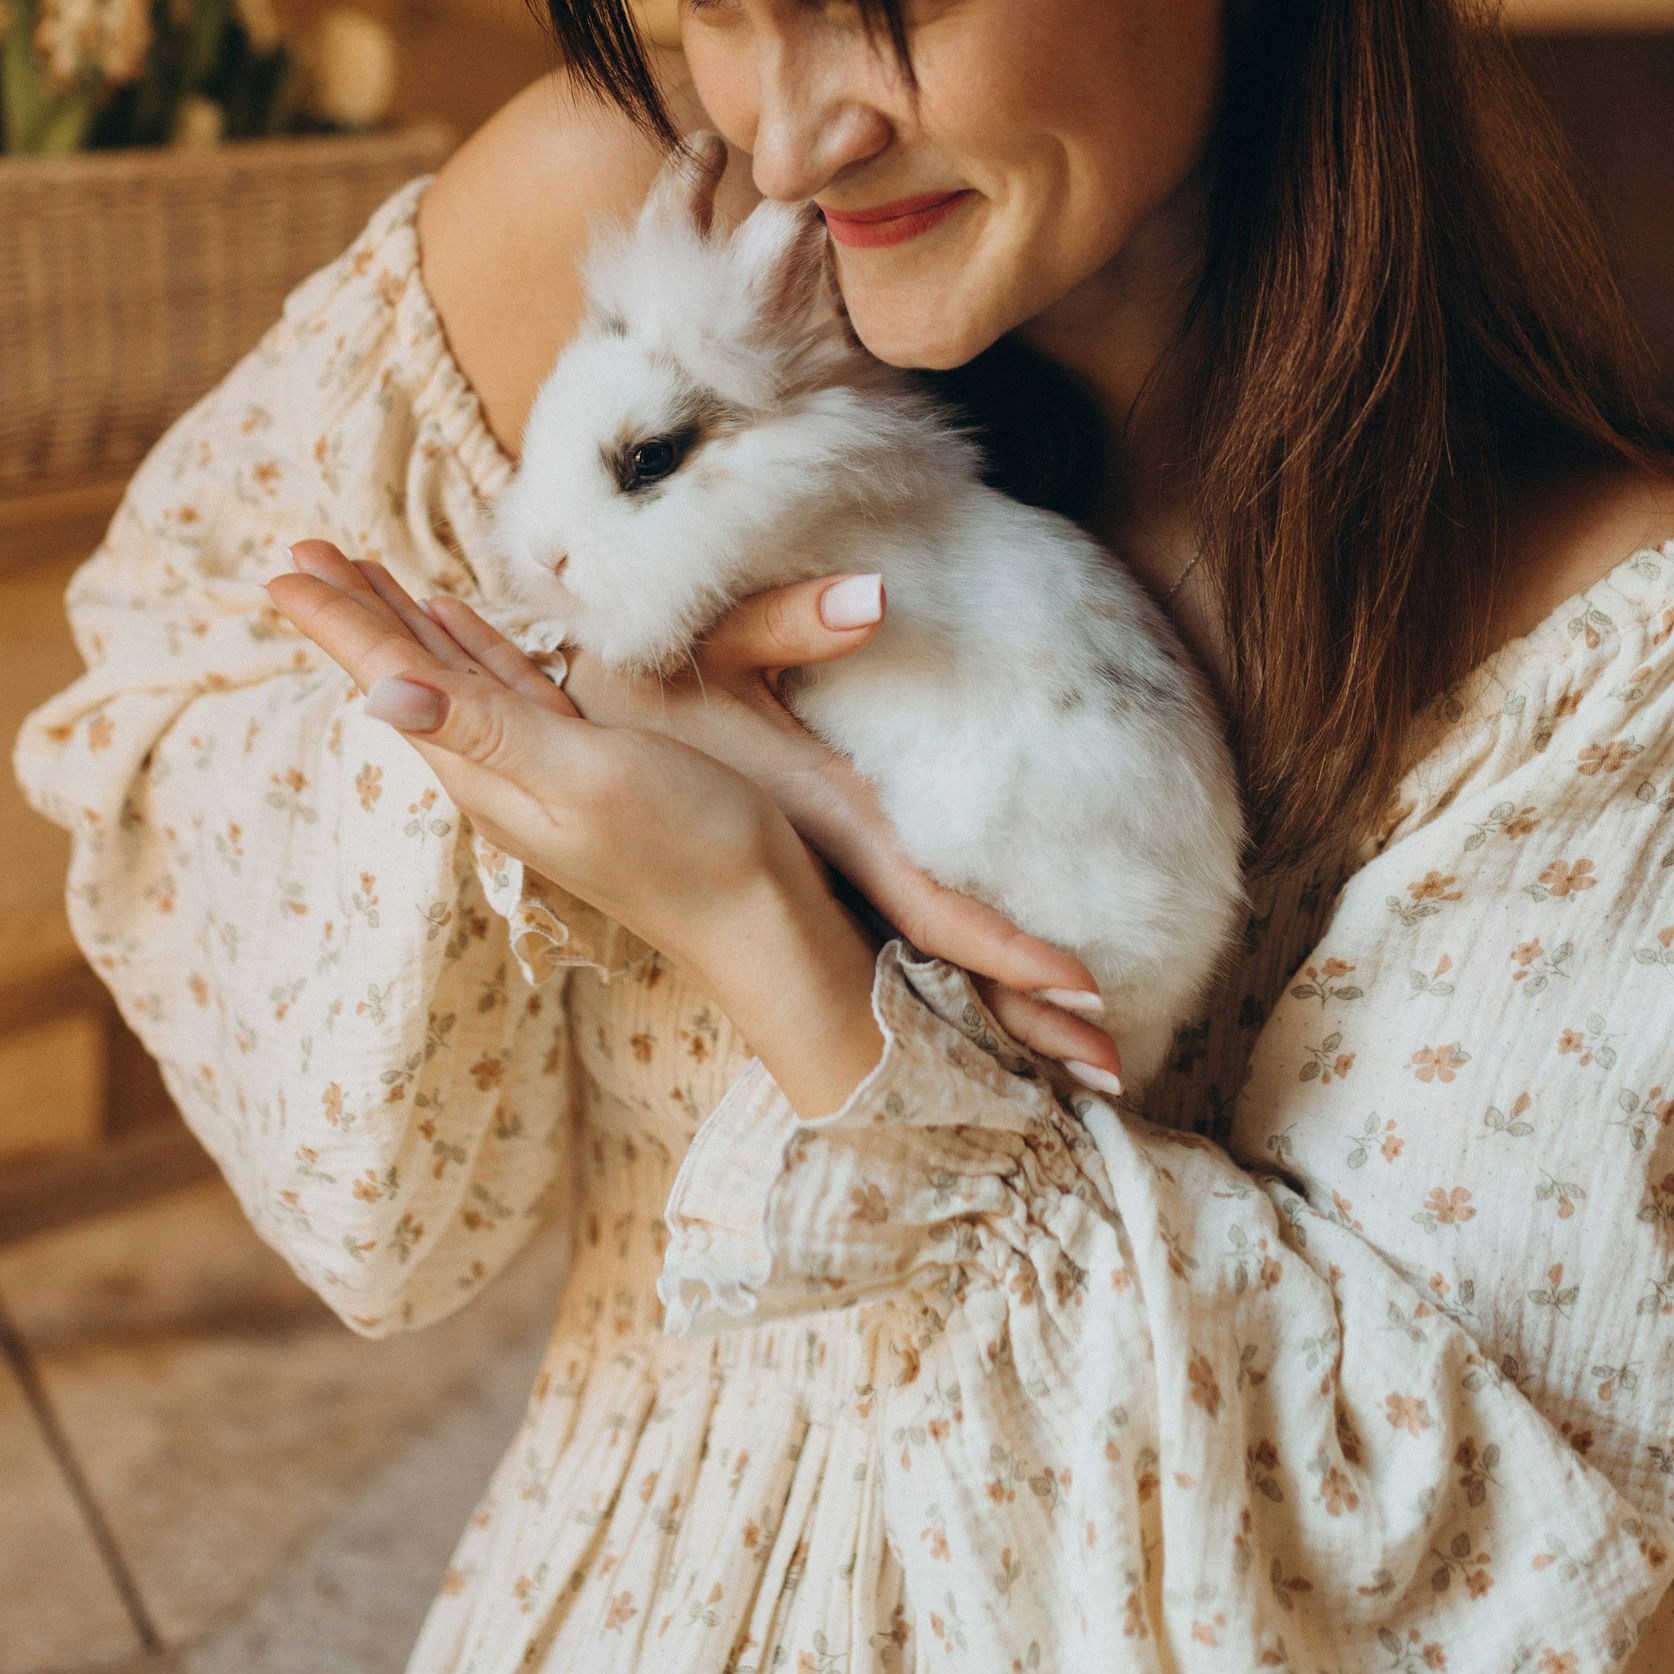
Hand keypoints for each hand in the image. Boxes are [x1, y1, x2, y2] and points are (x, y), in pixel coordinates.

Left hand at [266, 544, 885, 1116]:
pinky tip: (457, 623)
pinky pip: (505, 685)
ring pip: (452, 672)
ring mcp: (540, 763)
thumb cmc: (688, 849)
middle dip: (355, 609)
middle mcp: (498, 766)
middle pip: (408, 670)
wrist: (762, 921)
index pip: (393, 678)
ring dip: (404, 621)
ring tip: (359, 574)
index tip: (282, 568)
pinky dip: (472, 645)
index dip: (339, 621)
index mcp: (485, 768)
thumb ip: (486, 732)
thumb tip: (380, 694)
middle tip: (300, 551)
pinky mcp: (586, 757)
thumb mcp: (583, 780)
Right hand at [562, 574, 1121, 1097]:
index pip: (928, 908)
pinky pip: (896, 937)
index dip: (1005, 952)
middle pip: (939, 963)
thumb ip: (790, 619)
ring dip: (998, 1011)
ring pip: (921, 964)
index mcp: (819, 827)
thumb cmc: (637, 687)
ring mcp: (816, 885)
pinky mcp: (805, 874)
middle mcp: (827, 874)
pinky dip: (958, 971)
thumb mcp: (707, 644)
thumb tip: (876, 598)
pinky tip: (999, 999)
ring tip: (1086, 1058)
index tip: (1085, 988)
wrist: (557, 741)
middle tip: (1115, 1074)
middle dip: (1023, 1019)